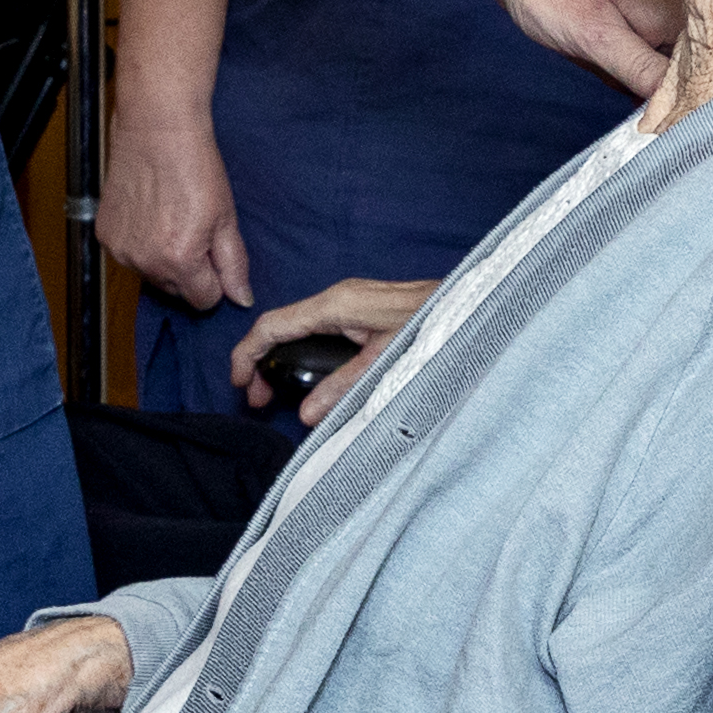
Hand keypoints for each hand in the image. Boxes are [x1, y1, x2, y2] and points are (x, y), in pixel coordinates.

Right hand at [103, 93, 256, 313]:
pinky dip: (139, 242)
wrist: (157, 129)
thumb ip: (233, 264)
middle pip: (176, 290)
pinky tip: (148, 213)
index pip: (204, 300)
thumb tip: (241, 299)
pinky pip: (129, 255)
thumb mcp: (225, 217)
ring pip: (151, 274)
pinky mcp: (104, 235)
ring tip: (169, 217)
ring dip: (162, 257)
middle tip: (192, 229)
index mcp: (180, 262)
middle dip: (189, 269)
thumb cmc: (195, 167)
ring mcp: (120, 249)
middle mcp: (145, 262)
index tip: (213, 250)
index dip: (214, 278)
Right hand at [231, 275, 437, 424]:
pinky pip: (320, 328)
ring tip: (278, 392)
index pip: (273, 326)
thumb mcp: (386, 362)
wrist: (472, 303)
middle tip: (259, 399)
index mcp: (336, 305)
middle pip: (281, 326)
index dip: (248, 355)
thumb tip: (307, 415)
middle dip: (261, 361)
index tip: (240, 385)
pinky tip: (311, 377)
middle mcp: (338, 297)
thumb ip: (344, 388)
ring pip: (299, 327)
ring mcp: (350, 300)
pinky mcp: (362, 308)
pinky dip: (305, 351)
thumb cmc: (434, 326)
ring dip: (283, 357)